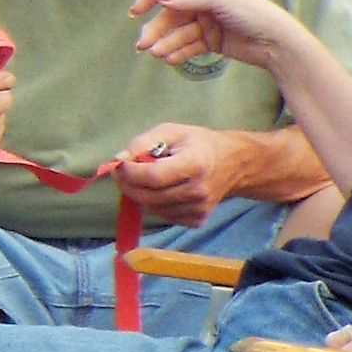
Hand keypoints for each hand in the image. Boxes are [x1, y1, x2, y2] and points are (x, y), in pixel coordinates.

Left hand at [114, 125, 235, 228]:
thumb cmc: (198, 144)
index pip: (153, 176)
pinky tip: (162, 190)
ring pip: (153, 208)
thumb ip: (142, 143)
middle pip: (150, 196)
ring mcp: (200, 208)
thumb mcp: (171, 131)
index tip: (120, 164)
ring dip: (140, 195)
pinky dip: (155, 204)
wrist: (233, 163)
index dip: (130, 172)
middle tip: (122, 173)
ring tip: (145, 178)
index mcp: (195, 164)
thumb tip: (118, 159)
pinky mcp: (198, 220)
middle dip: (128, 185)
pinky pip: (164, 216)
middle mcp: (199, 191)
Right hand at [133, 0, 303, 75]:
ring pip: (178, 32)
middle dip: (157, 29)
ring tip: (158, 55)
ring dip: (166, 43)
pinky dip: (179, 52)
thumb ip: (187, 0)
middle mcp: (204, 1)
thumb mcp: (219, 0)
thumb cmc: (253, 13)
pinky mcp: (211, 41)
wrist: (277, 43)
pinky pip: (189, 45)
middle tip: (143, 45)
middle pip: (171, 14)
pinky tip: (170, 59)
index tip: (135, 11)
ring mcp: (207, 22)